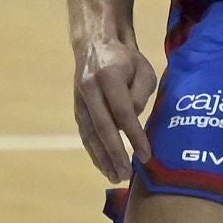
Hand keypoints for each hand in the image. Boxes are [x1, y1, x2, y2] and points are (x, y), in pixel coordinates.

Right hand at [74, 31, 157, 180]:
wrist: (95, 45)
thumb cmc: (126, 60)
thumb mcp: (143, 70)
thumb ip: (140, 95)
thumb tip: (131, 123)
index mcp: (108, 76)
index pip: (123, 112)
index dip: (134, 136)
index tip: (146, 156)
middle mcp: (89, 88)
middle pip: (103, 127)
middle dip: (115, 154)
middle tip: (126, 175)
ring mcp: (79, 99)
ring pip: (90, 133)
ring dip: (102, 158)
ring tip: (114, 177)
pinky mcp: (76, 107)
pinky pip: (85, 133)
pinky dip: (94, 151)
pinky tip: (102, 166)